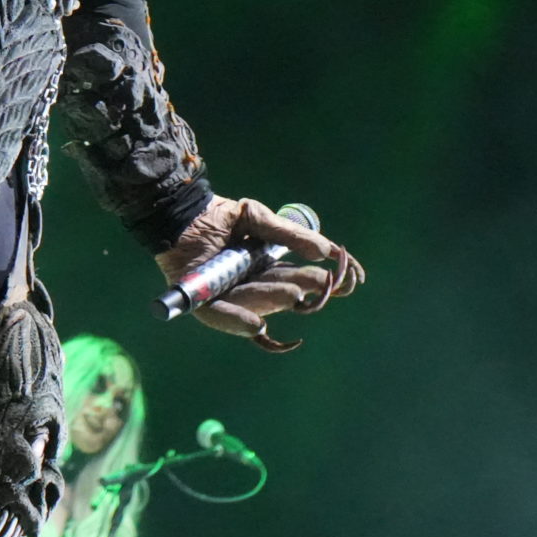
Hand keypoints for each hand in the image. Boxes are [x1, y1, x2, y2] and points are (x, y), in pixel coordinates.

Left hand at [153, 196, 364, 353]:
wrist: (181, 211)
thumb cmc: (221, 216)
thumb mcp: (259, 219)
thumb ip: (290, 235)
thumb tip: (328, 250)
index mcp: (271, 269)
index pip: (305, 280)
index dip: (330, 282)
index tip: (355, 280)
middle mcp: (254, 286)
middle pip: (284, 294)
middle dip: (305, 289)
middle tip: (323, 283)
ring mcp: (229, 296)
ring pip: (257, 304)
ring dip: (274, 301)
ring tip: (295, 295)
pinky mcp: (203, 302)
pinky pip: (220, 317)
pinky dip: (236, 321)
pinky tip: (255, 325)